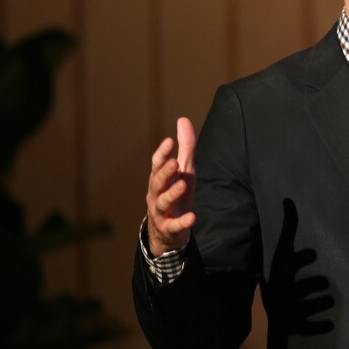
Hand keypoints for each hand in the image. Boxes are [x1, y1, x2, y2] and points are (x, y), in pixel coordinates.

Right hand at [146, 117, 196, 256]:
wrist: (169, 230)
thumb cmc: (176, 193)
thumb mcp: (184, 169)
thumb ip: (185, 146)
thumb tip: (183, 119)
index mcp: (159, 178)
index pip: (157, 164)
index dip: (162, 153)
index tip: (169, 141)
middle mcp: (156, 193)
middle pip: (157, 182)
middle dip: (165, 172)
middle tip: (174, 162)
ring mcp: (161, 211)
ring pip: (162, 202)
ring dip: (171, 193)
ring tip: (182, 184)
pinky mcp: (169, 228)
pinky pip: (174, 225)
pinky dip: (183, 221)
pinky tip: (193, 217)